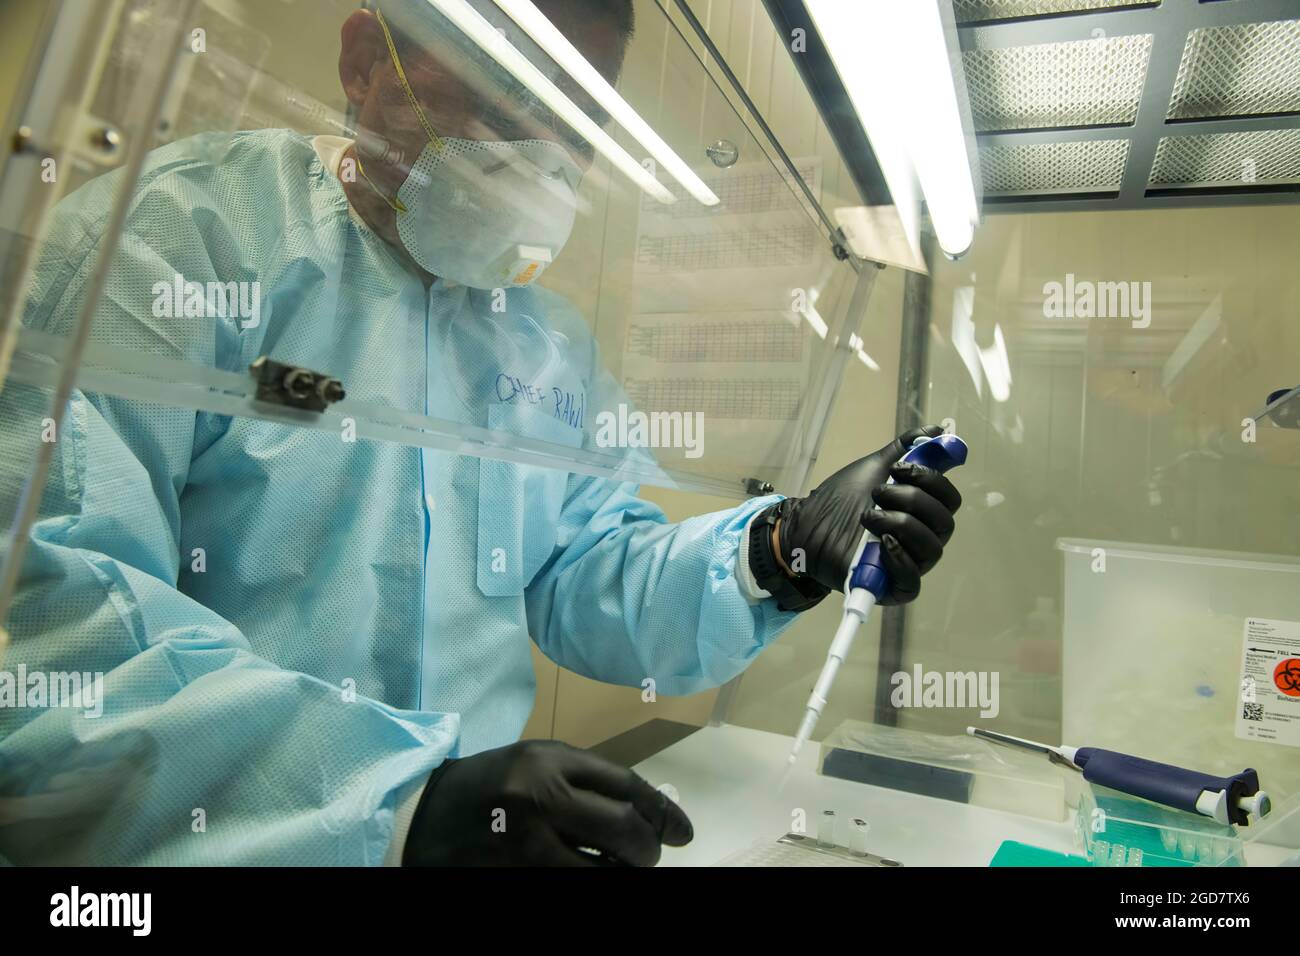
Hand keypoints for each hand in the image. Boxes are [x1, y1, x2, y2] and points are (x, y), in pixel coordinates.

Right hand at [403, 739, 692, 865]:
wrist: (424, 815)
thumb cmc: (491, 784)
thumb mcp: (537, 762)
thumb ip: (588, 778)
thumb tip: (647, 809)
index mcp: (547, 761)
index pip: (625, 786)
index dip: (662, 812)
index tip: (683, 832)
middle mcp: (538, 799)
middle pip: (623, 830)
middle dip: (648, 848)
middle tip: (650, 855)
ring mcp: (525, 845)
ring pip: (602, 871)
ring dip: (624, 873)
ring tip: (625, 868)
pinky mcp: (516, 876)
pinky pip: (573, 885)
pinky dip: (594, 881)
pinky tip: (597, 875)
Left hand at [774, 425, 961, 603]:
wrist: (807, 524)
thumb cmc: (841, 499)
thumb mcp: (873, 468)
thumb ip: (905, 449)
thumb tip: (936, 429)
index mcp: (922, 512)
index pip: (949, 499)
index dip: (931, 480)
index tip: (899, 469)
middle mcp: (921, 539)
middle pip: (944, 522)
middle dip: (912, 500)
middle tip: (878, 492)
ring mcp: (908, 564)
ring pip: (931, 549)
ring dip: (900, 524)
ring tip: (868, 515)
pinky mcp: (891, 587)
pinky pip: (912, 582)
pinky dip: (901, 560)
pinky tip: (882, 543)